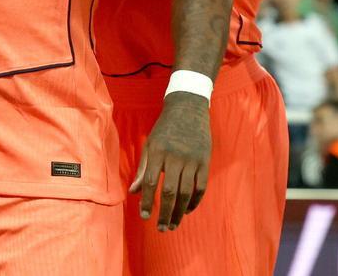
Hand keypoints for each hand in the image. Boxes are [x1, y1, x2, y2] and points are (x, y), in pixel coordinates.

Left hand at [129, 93, 210, 231]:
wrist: (188, 108)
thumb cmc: (164, 128)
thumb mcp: (150, 144)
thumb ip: (143, 169)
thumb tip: (133, 193)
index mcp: (158, 152)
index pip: (152, 183)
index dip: (148, 202)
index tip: (145, 217)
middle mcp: (175, 156)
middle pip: (170, 192)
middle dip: (165, 213)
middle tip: (161, 228)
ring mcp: (192, 159)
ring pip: (186, 192)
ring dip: (179, 212)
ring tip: (173, 224)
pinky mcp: (204, 160)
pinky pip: (201, 186)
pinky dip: (195, 201)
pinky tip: (187, 210)